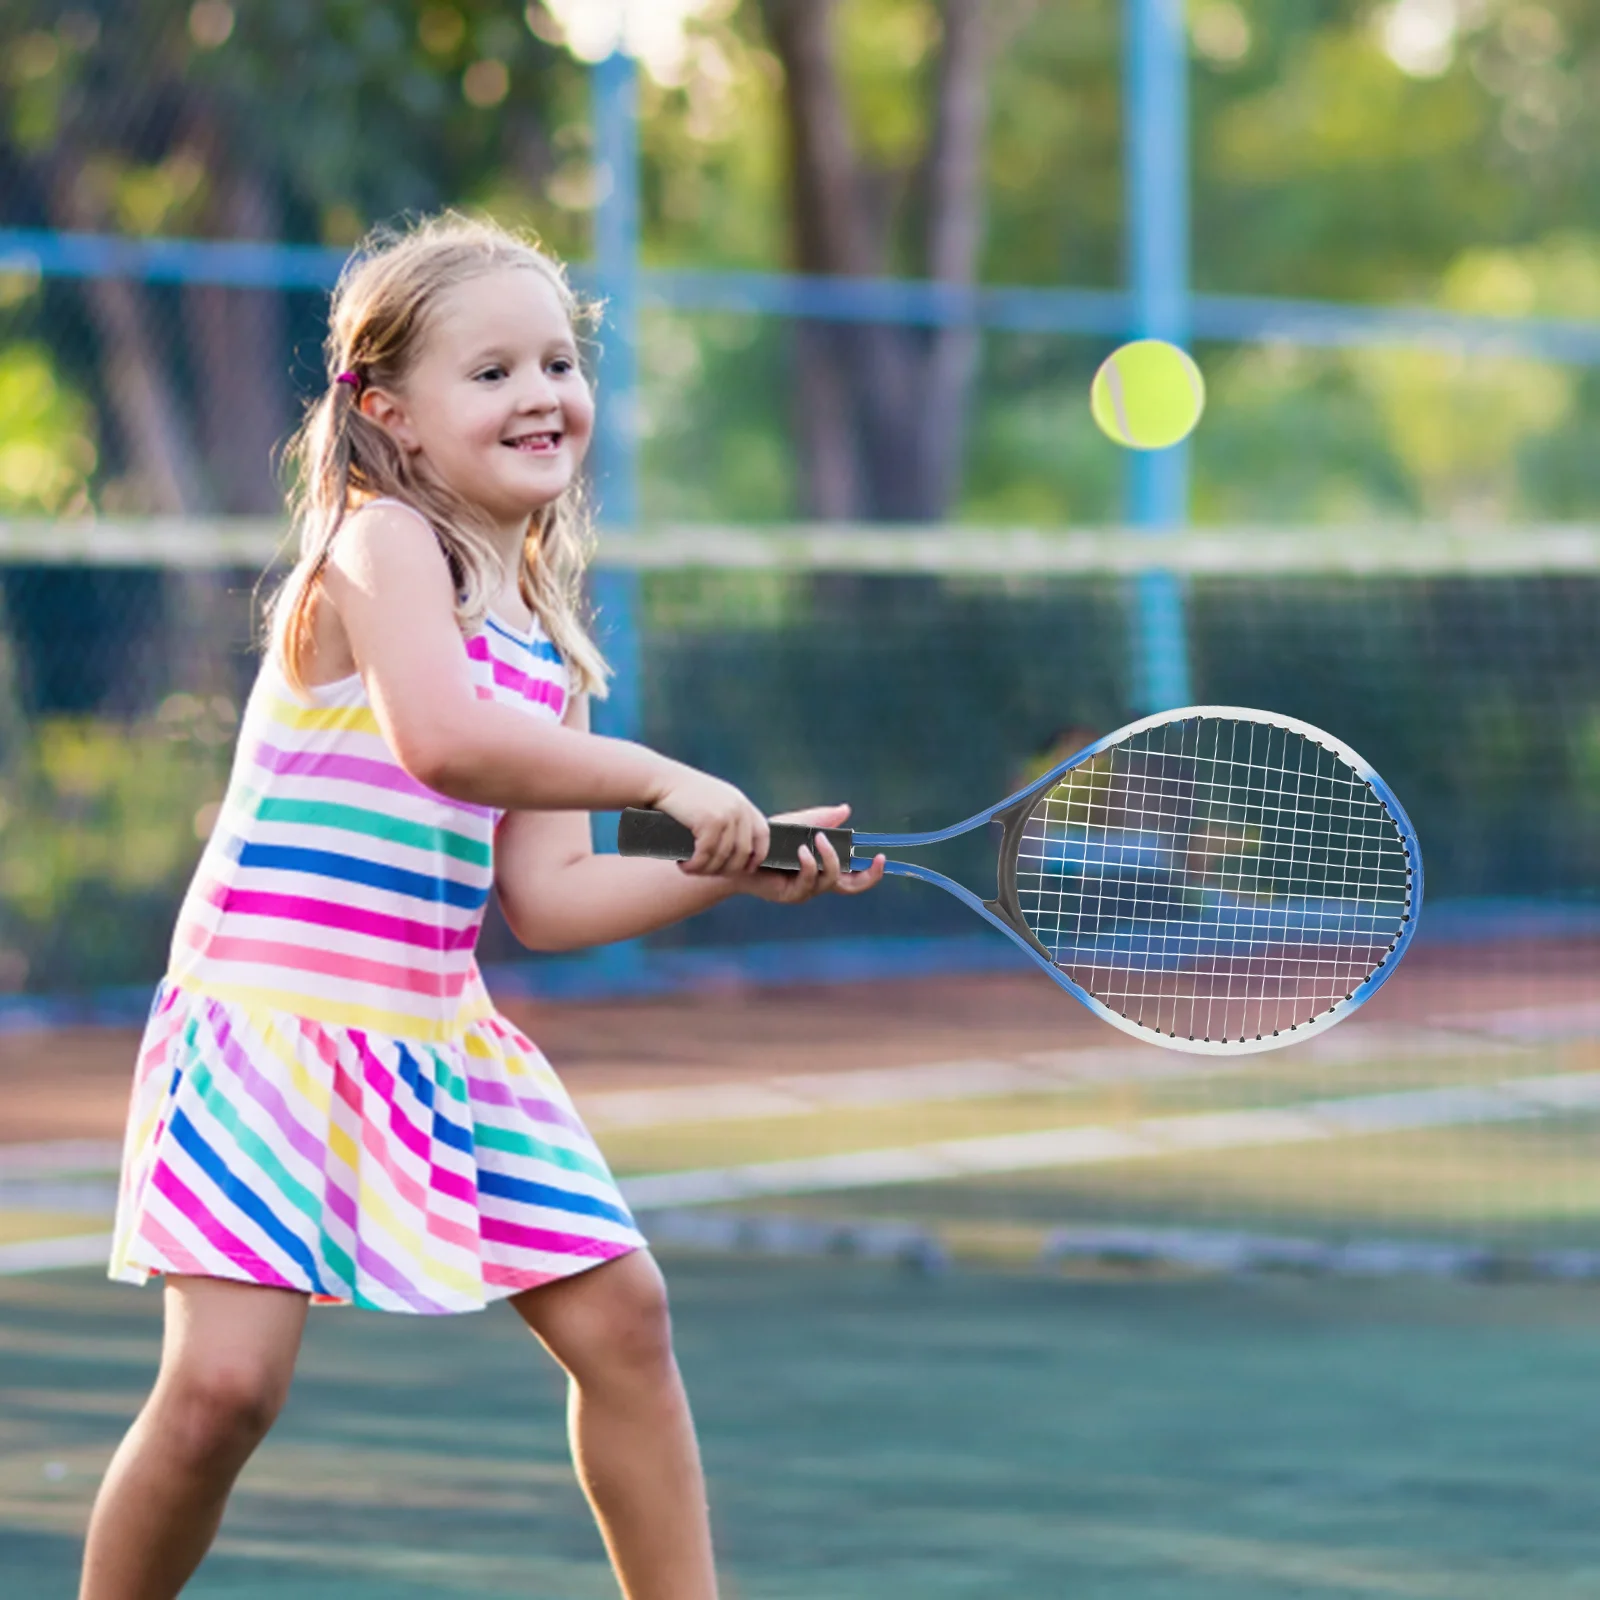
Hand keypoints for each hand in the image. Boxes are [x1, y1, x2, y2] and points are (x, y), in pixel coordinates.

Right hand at [653, 767, 770, 875]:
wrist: (660, 781)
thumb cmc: (682, 796)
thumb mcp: (714, 802)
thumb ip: (729, 819)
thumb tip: (739, 853)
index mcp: (742, 803)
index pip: (763, 835)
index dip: (758, 856)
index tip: (745, 869)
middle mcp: (739, 808)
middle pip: (743, 852)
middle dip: (726, 869)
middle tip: (707, 872)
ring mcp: (726, 815)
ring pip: (723, 857)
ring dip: (706, 870)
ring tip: (691, 870)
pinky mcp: (710, 822)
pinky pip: (706, 855)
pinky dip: (695, 866)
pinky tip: (684, 866)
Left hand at [735, 805, 885, 904]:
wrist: (739, 850)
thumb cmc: (769, 838)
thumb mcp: (799, 824)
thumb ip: (822, 819)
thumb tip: (846, 809)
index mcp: (824, 867)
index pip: (855, 876)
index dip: (871, 872)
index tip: (881, 857)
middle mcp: (818, 882)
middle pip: (851, 887)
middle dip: (867, 876)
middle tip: (874, 859)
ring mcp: (805, 890)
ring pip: (830, 881)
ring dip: (830, 859)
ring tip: (818, 838)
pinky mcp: (790, 894)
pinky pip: (808, 882)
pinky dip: (809, 864)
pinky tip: (802, 850)